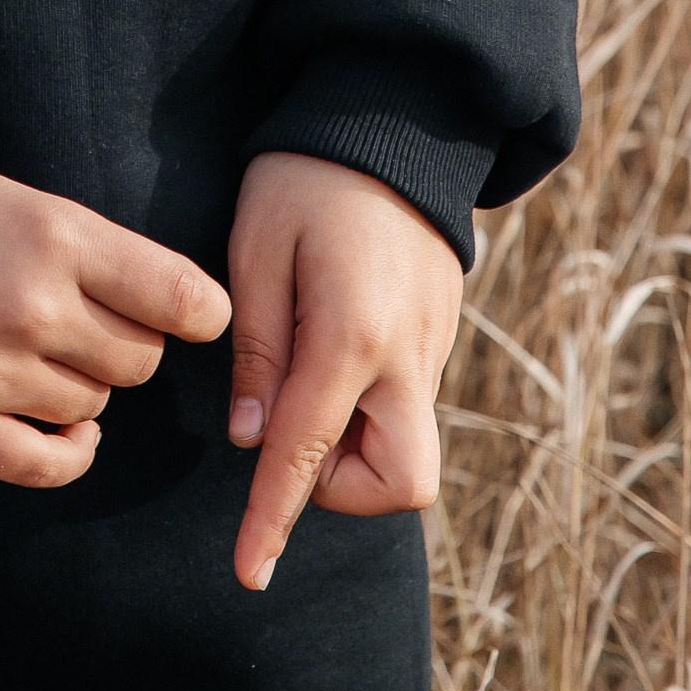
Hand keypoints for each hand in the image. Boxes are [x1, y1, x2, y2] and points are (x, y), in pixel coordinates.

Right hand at [0, 170, 229, 488]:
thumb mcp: (38, 208)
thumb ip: (111, 259)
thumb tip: (192, 318)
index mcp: (57, 239)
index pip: (179, 298)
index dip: (203, 315)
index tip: (198, 318)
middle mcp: (32, 307)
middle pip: (139, 361)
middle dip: (125, 345)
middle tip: (86, 322)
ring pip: (93, 406)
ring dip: (82, 386)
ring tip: (38, 350)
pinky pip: (48, 464)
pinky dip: (70, 452)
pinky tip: (68, 431)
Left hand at [224, 151, 465, 591]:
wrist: (392, 117)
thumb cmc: (307, 178)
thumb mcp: (258, 250)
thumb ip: (257, 352)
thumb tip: (249, 437)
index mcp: (353, 338)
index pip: (308, 457)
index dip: (274, 520)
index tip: (249, 573)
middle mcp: (408, 358)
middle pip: (398, 482)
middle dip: (341, 486)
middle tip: (287, 427)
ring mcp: (434, 349)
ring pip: (408, 450)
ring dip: (354, 447)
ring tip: (301, 372)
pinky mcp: (440, 335)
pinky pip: (409, 405)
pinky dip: (368, 409)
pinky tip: (329, 350)